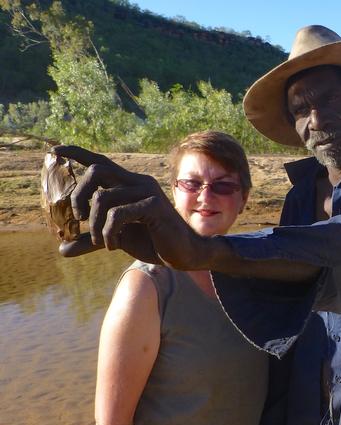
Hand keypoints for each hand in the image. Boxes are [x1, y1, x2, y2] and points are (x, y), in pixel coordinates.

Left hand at [52, 145, 200, 267]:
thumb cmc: (151, 241)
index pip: (100, 162)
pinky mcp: (154, 205)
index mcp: (129, 184)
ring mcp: (148, 192)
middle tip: (78, 219)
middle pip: (97, 171)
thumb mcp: (115, 238)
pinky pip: (118, 214)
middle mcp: (138, 182)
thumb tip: (62, 248)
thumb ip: (91, 240)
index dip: (78, 153)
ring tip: (103, 242)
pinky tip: (114, 244)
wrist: (182, 254)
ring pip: (103, 197)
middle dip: (79, 195)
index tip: (55, 150)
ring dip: (95, 225)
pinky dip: (108, 232)